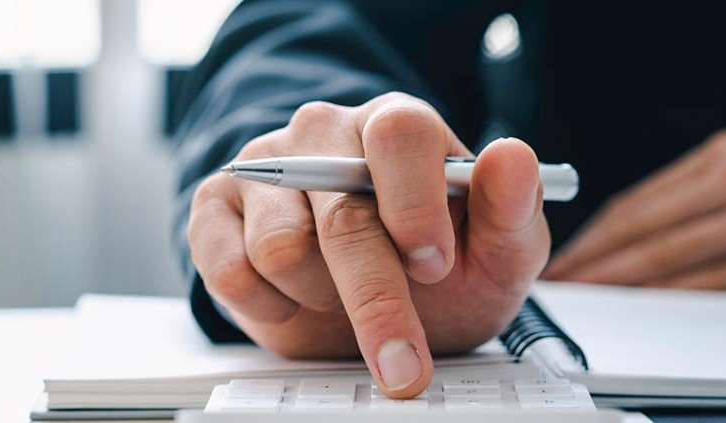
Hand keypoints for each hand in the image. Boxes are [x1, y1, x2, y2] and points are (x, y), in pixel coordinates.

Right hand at [186, 93, 548, 398]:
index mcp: (394, 124)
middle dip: (377, 303)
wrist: (363, 298)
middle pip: (340, 215)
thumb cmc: (432, 267)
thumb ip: (511, 211)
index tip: (435, 267)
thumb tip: (511, 159)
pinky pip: (230, 270)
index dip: (415, 204)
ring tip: (342, 296)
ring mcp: (262, 167)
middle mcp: (323, 134)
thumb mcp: (493, 254)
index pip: (398, 133)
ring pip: (280, 249)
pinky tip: (294, 298)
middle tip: (404, 366)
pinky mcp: (213, 209)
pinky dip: (270, 306)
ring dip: (321, 297)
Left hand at [544, 129, 725, 289]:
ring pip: (670, 254)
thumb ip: (695, 194)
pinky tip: (642, 303)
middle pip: (644, 225)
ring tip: (589, 294)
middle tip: (561, 279)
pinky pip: (712, 281)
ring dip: (619, 278)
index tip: (563, 253)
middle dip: (594, 257)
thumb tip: (621, 233)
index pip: (638, 199)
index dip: (593, 232)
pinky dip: (669, 294)